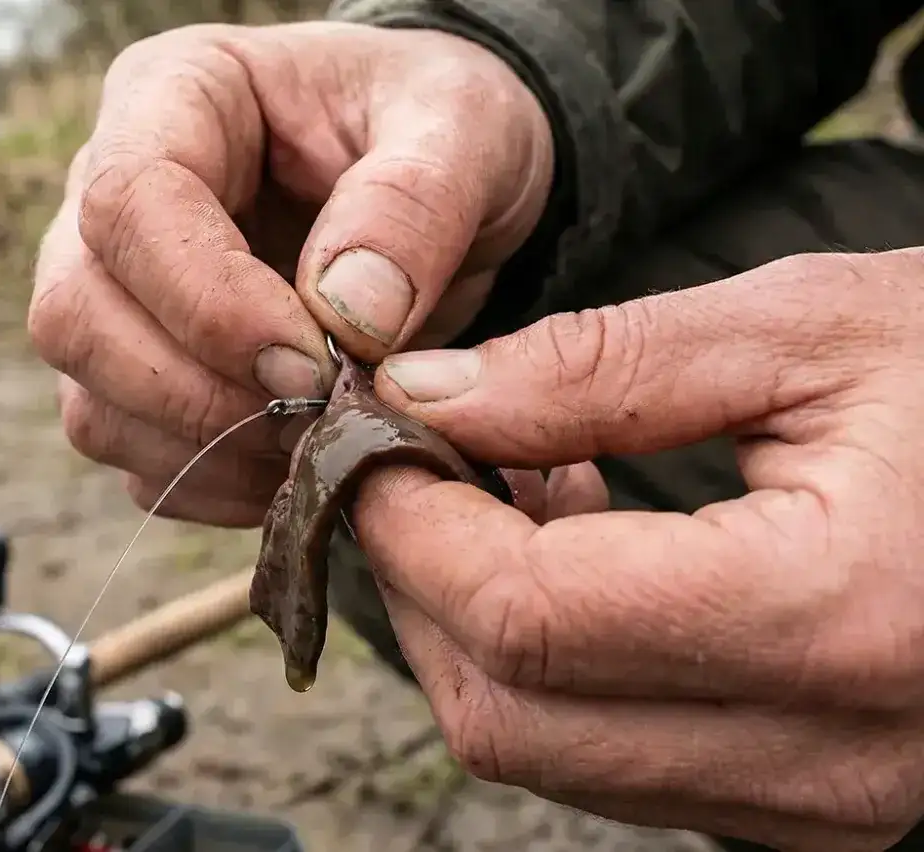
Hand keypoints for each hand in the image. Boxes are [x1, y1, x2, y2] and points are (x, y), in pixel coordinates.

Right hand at [29, 21, 553, 525]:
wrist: (447, 186)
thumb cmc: (440, 128)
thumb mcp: (462, 126)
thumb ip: (413, 203)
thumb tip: (346, 317)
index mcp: (173, 98)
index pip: (130, 204)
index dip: (209, 301)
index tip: (314, 365)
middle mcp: (110, 200)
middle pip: (75, 315)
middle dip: (196, 393)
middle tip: (319, 416)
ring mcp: (113, 297)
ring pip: (91, 404)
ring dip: (206, 450)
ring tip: (319, 443)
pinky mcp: (138, 380)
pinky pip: (135, 460)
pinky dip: (215, 485)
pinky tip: (296, 467)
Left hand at [353, 248, 923, 850]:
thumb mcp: (807, 329)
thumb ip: (600, 365)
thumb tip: (425, 396)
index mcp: (834, 616)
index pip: (529, 616)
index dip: (414, 527)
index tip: (371, 443)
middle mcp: (834, 751)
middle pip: (510, 717)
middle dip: (422, 587)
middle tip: (411, 466)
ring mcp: (827, 801)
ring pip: (549, 753)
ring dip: (482, 627)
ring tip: (507, 490)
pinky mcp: (818, 802)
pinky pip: (619, 757)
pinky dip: (555, 664)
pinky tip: (584, 549)